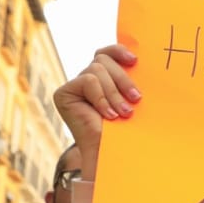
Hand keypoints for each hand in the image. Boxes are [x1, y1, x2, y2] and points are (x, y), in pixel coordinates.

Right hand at [52, 43, 140, 179]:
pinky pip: (88, 81)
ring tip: (123, 113)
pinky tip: (108, 115)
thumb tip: (139, 57)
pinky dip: (101, 97)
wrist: (110, 151)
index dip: (118, 51)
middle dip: (122, 79)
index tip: (135, 60)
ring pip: (97, 69)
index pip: (106, 53)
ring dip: (114, 93)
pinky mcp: (63, 93)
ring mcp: (74, 85)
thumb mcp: (130, 98)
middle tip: (136, 99)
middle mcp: (85, 78)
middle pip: (103, 59)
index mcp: (102, 76)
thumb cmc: (125, 127)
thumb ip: (127, 78)